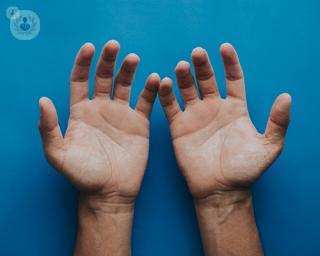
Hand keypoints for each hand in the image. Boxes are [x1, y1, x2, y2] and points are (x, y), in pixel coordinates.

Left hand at [39, 40, 159, 203]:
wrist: (110, 191)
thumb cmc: (83, 175)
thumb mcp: (59, 154)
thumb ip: (49, 128)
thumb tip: (42, 100)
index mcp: (80, 111)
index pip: (80, 80)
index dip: (83, 62)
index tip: (90, 47)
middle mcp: (101, 108)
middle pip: (104, 77)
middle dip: (108, 60)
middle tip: (114, 46)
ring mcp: (121, 114)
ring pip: (125, 85)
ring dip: (129, 70)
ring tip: (133, 59)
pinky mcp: (139, 123)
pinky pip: (146, 102)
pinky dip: (151, 90)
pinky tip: (155, 79)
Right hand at [158, 43, 290, 203]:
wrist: (220, 189)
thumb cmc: (244, 170)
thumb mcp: (268, 146)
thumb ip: (278, 122)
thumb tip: (286, 97)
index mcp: (235, 108)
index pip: (233, 79)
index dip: (230, 62)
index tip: (225, 47)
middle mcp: (214, 108)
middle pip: (207, 79)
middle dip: (202, 65)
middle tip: (197, 53)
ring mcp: (195, 116)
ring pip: (187, 89)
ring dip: (183, 76)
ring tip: (181, 66)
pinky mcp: (179, 127)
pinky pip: (170, 107)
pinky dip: (166, 94)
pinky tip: (164, 83)